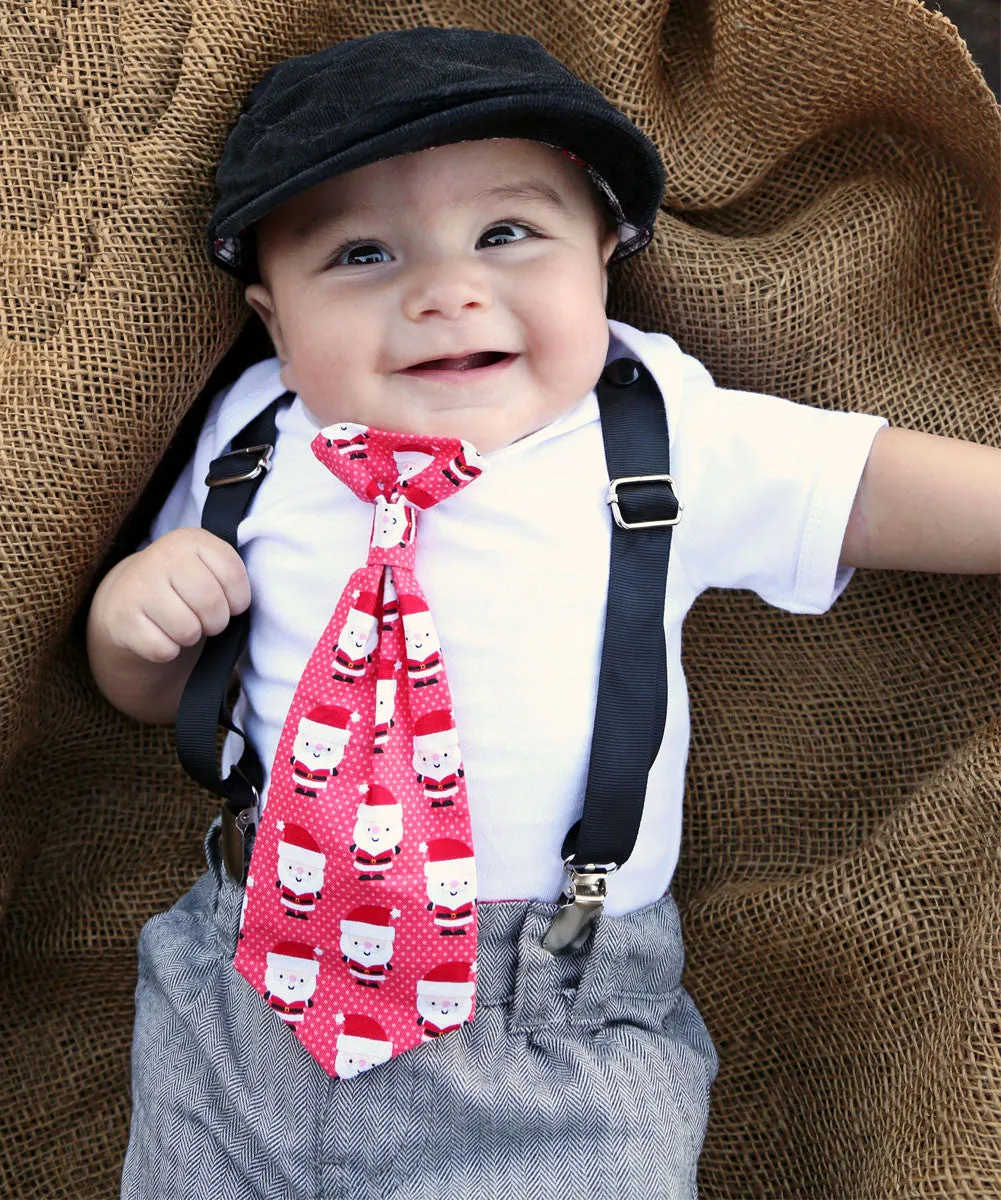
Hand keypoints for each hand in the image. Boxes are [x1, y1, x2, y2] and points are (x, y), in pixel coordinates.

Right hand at [92, 527, 250, 663]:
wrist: (125, 597)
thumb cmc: (182, 585)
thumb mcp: (207, 567)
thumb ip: (230, 575)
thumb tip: (241, 606)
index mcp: (190, 540)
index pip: (233, 575)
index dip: (239, 599)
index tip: (231, 603)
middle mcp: (162, 557)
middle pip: (211, 604)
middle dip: (216, 622)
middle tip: (207, 619)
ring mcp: (138, 586)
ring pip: (188, 630)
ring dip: (192, 636)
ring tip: (182, 623)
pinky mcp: (121, 618)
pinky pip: (164, 650)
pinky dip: (168, 650)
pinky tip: (159, 633)